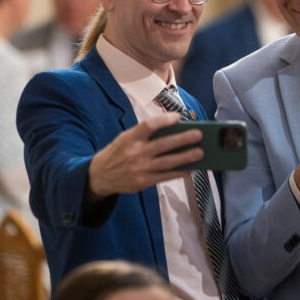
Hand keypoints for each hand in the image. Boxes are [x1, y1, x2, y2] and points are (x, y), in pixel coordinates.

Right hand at [88, 112, 203, 197]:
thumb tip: (173, 131)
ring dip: (186, 157)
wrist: (99, 176)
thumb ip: (144, 135)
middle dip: (183, 139)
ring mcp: (139, 169)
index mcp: (129, 138)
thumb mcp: (124, 139)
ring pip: (167, 162)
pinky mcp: (142, 182)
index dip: (164, 120)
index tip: (178, 116)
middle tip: (199, 134)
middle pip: (163, 144)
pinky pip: (165, 176)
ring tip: (200, 152)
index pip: (148, 126)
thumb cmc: (118, 153)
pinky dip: (179, 172)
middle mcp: (134, 153)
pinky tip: (190, 168)